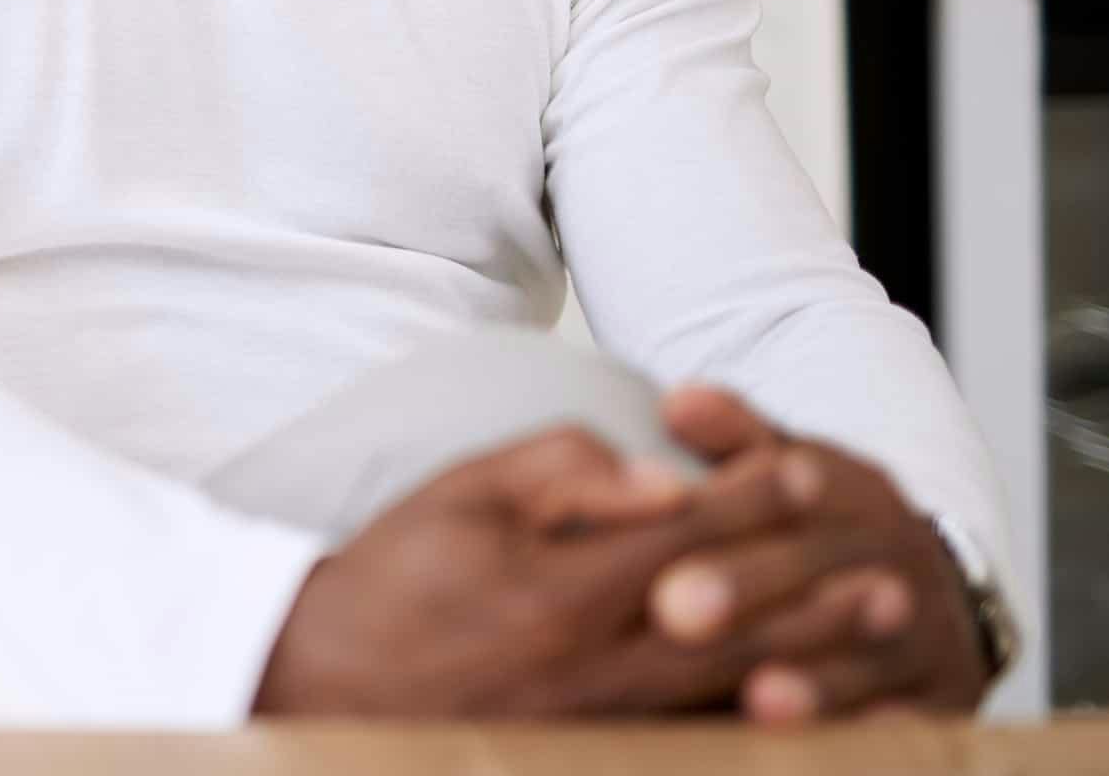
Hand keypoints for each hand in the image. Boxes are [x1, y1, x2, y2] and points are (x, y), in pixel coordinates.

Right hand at [252, 424, 814, 717]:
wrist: (325, 679)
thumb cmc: (391, 575)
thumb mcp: (461, 493)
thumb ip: (559, 473)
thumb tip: (654, 475)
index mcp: (562, 586)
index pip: (685, 535)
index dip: (749, 500)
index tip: (801, 467)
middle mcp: (592, 664)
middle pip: (730, 625)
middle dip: (812, 593)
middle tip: (887, 573)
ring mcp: (594, 725)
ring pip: (726, 695)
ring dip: (809, 664)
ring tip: (870, 644)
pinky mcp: (584, 756)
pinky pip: (690, 744)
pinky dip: (755, 731)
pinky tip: (800, 717)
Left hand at [645, 386, 991, 722]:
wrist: (931, 589)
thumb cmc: (821, 525)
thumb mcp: (786, 461)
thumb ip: (731, 433)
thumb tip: (679, 403)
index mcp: (852, 488)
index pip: (790, 488)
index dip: (727, 503)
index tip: (665, 513)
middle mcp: (894, 557)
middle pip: (818, 570)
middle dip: (748, 588)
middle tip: (671, 610)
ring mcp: (926, 635)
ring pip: (867, 658)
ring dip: (814, 681)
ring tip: (756, 698)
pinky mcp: (943, 705)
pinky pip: (907, 729)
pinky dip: (866, 742)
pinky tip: (806, 760)